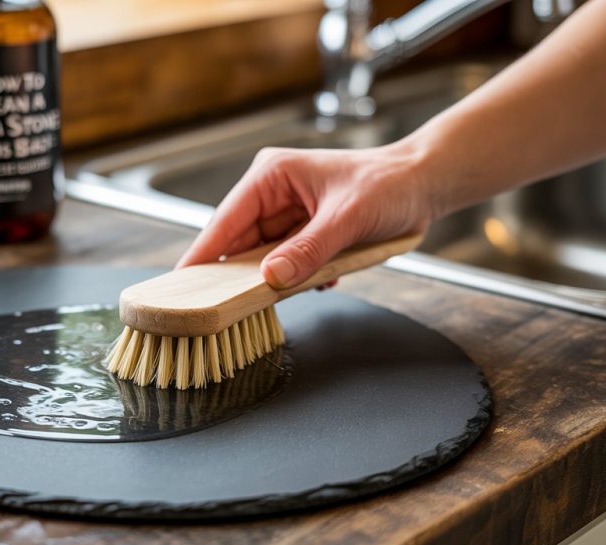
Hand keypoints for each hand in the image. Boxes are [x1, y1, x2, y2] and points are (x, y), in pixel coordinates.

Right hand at [176, 143, 435, 288]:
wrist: (424, 184)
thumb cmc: (389, 185)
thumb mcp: (348, 218)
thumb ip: (309, 249)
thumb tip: (272, 278)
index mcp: (271, 176)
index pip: (225, 220)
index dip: (203, 254)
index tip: (181, 285)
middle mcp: (272, 195)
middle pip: (238, 245)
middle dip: (243, 275)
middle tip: (231, 306)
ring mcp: (287, 216)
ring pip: (262, 259)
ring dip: (279, 278)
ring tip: (300, 283)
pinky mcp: (302, 235)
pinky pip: (286, 265)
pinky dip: (299, 279)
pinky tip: (326, 277)